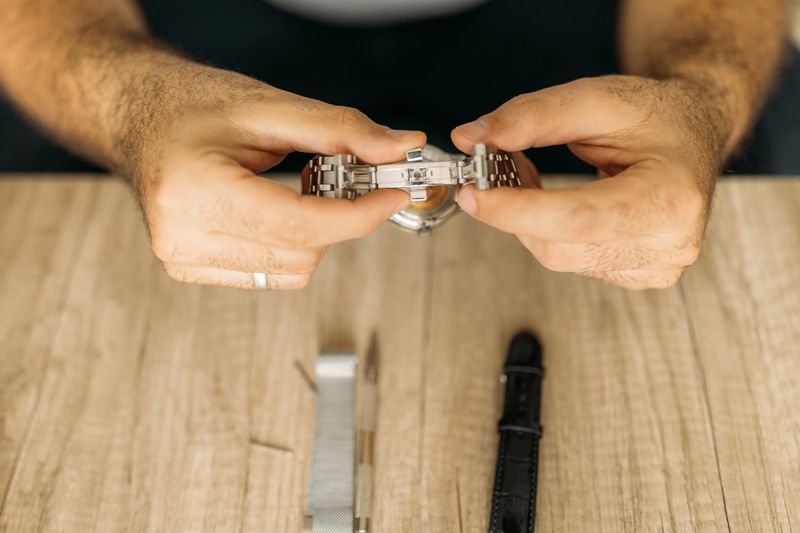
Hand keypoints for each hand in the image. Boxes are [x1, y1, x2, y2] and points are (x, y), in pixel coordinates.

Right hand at [134, 80, 424, 288]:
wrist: (135, 114)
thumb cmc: (188, 104)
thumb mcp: (268, 106)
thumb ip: (338, 129)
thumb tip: (398, 148)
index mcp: (193, 190)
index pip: (299, 225)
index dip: (358, 215)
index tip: (392, 194)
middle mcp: (182, 235)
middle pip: (302, 253)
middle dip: (339, 218)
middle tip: (345, 177)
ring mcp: (182, 258)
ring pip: (292, 271)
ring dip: (316, 233)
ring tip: (300, 187)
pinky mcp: (189, 269)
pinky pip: (270, 274)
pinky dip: (290, 245)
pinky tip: (277, 209)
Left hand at [452, 75, 726, 288]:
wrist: (694, 133)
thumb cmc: (657, 116)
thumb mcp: (597, 98)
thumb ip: (532, 116)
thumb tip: (470, 137)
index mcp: (670, 198)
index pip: (578, 218)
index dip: (518, 210)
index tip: (474, 193)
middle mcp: (669, 242)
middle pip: (560, 246)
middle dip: (515, 211)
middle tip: (493, 169)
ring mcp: (655, 266)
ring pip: (559, 257)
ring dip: (529, 220)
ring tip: (528, 177)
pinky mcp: (638, 275)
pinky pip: (572, 260)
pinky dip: (549, 232)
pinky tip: (555, 204)